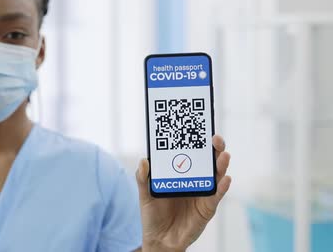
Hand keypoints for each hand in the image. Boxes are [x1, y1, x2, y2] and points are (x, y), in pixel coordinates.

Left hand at [135, 135, 231, 251]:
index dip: (196, 141)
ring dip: (221, 165)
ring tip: (223, 155)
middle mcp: (194, 180)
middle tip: (215, 139)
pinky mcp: (207, 208)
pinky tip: (225, 179)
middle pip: (208, 161)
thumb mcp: (144, 194)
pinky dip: (222, 187)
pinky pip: (216, 196)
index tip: (198, 127)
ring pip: (216, 175)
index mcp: (180, 173)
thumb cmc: (153, 214)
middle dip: (214, 148)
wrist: (160, 239)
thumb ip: (142, 177)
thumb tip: (144, 160)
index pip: (191, 153)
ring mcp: (202, 193)